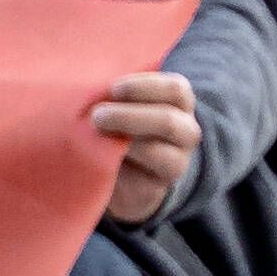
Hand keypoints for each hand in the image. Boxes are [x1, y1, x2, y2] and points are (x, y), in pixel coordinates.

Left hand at [89, 70, 200, 225]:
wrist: (123, 171)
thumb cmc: (117, 123)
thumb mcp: (121, 102)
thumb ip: (115, 94)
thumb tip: (90, 86)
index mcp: (179, 103)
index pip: (175, 89)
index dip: (144, 86)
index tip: (114, 89)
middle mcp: (185, 132)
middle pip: (168, 121)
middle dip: (129, 117)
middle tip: (97, 116)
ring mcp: (176, 162)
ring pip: (160, 154)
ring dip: (126, 145)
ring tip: (96, 137)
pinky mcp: (157, 189)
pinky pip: (142, 182)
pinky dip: (119, 170)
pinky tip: (100, 160)